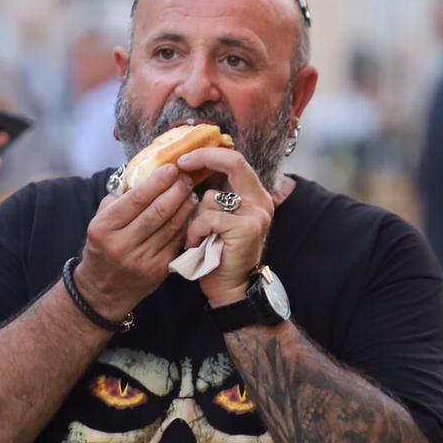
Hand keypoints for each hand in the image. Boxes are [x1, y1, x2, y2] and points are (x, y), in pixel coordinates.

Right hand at [73, 163, 198, 321]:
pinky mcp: (158, 270)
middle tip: (186, 177)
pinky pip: (177, 241)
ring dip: (186, 205)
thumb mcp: (100, 221)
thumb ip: (119, 199)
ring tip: (191, 192)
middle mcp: (122, 245)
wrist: (102, 290)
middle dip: (177, 190)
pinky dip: (185, 224)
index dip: (158, 181)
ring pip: (172, 226)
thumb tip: (144, 174)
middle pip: (158, 210)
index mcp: (104, 228)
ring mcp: (141, 259)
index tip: (171, 168)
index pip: (136, 199)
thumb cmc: (102, 247)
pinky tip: (189, 213)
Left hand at [177, 147, 273, 307]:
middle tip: (181, 164)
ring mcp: (256, 214)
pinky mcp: (247, 229)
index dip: (209, 154)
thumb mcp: (215, 218)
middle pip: (234, 163)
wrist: (229, 288)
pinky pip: (209, 217)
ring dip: (195, 216)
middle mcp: (261, 201)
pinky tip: (196, 244)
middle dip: (204, 159)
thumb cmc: (216, 253)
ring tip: (196, 235)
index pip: (235, 160)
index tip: (185, 158)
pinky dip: (196, 231)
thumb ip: (212, 194)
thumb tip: (185, 166)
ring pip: (212, 197)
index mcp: (254, 195)